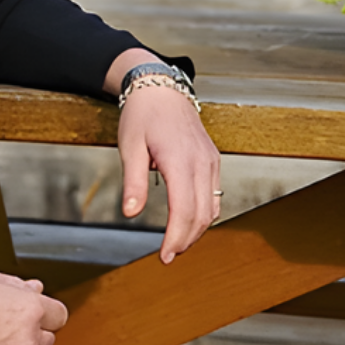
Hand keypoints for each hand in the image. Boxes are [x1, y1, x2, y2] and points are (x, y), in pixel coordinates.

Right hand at [0, 268, 66, 344]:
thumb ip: (19, 285)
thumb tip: (34, 288)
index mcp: (29, 308)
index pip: (59, 314)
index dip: (49, 308)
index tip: (42, 306)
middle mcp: (27, 334)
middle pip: (50, 336)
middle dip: (38, 326)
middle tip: (17, 314)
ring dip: (25, 341)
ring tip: (2, 327)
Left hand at [117, 81, 220, 263]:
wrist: (160, 87)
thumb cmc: (141, 114)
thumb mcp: (130, 146)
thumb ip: (133, 181)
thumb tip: (130, 214)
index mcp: (180, 160)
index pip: (184, 211)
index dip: (176, 238)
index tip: (164, 256)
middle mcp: (201, 163)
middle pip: (202, 215)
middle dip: (186, 240)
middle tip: (168, 255)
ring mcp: (210, 161)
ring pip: (212, 208)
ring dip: (197, 229)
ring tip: (177, 242)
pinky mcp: (212, 160)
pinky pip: (215, 195)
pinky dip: (204, 213)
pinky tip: (189, 219)